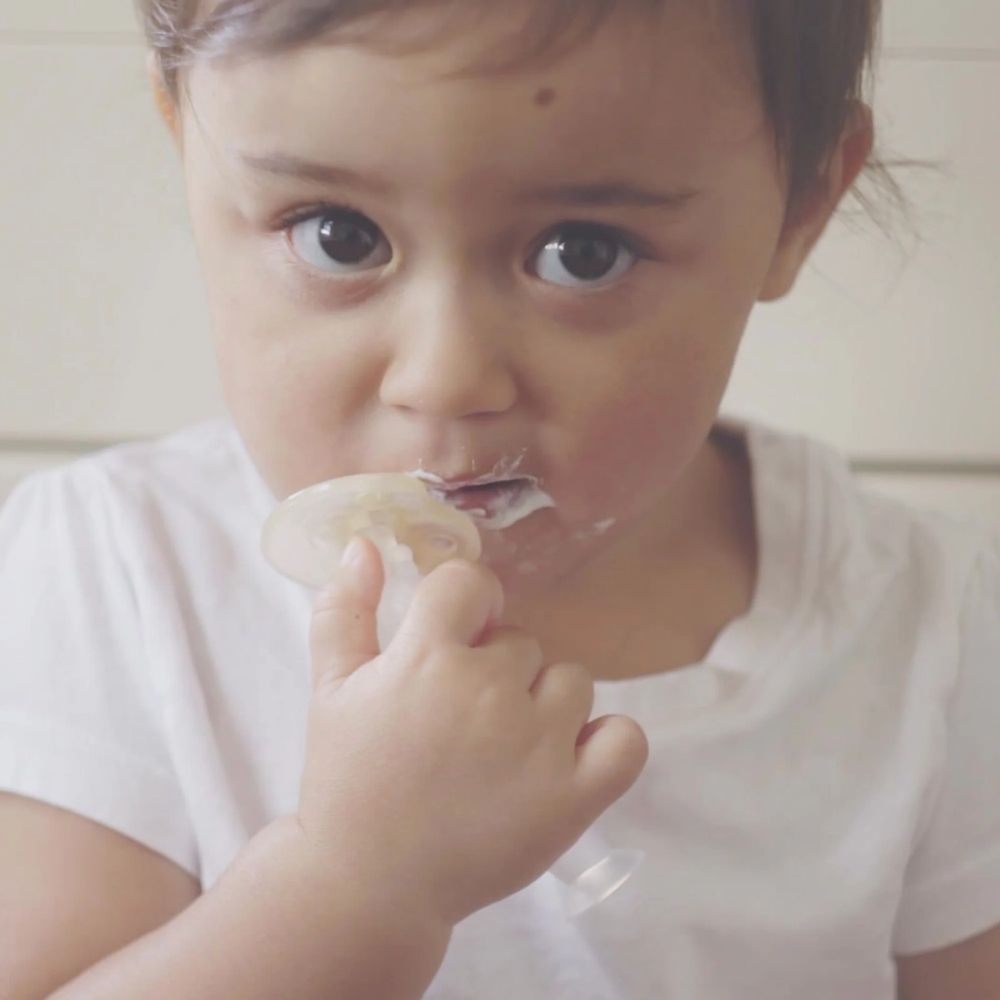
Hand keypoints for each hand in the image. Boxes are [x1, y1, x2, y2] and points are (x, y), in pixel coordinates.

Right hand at [296, 536, 648, 926]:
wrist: (370, 885)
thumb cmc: (347, 780)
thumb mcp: (330, 689)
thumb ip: (345, 611)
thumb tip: (365, 544)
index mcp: (427, 658)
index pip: (473, 583)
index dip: (463, 606)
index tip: (451, 640)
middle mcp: (488, 693)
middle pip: (521, 639)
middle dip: (494, 666)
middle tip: (460, 719)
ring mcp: (537, 746)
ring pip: (572, 681)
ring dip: (545, 704)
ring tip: (504, 748)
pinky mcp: (572, 799)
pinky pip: (626, 739)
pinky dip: (607, 743)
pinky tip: (571, 757)